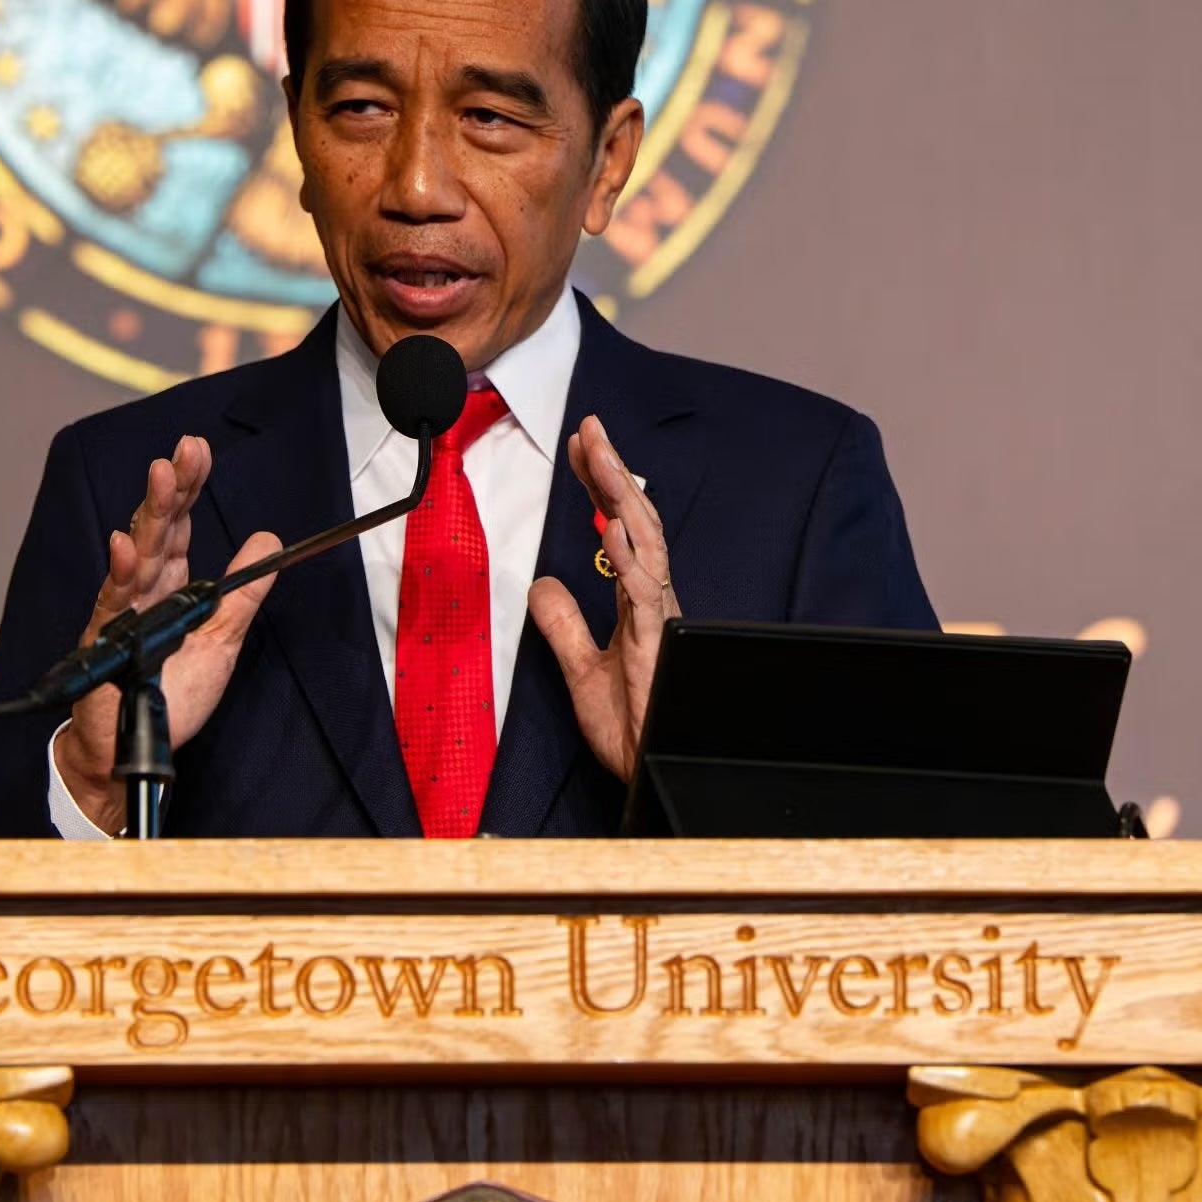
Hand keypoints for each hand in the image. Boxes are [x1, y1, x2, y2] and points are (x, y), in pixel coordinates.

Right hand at [54, 435, 279, 832]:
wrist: (135, 751)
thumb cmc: (171, 697)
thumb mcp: (222, 641)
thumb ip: (242, 595)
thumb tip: (268, 542)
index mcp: (171, 586)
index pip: (180, 526)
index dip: (189, 488)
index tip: (199, 451)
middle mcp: (144, 591)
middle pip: (158, 529)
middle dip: (172, 487)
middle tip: (185, 449)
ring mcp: (123, 613)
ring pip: (137, 555)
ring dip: (149, 514)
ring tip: (162, 475)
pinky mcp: (106, 642)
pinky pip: (114, 603)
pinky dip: (121, 573)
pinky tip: (127, 545)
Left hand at [528, 414, 676, 779]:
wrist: (652, 775)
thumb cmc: (632, 729)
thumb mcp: (579, 670)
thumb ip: (563, 626)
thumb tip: (542, 582)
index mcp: (637, 601)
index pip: (618, 526)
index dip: (600, 484)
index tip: (580, 443)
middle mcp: (652, 600)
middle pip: (636, 521)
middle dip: (613, 471)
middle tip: (590, 427)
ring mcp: (658, 619)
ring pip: (646, 544)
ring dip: (622, 497)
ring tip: (602, 456)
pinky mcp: (658, 646)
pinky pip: (646, 593)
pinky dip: (631, 557)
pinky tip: (615, 527)